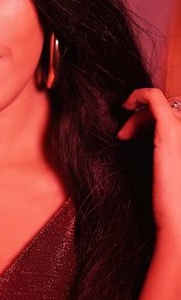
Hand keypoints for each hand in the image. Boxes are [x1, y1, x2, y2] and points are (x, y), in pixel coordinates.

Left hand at [117, 88, 180, 241]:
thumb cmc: (176, 205)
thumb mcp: (172, 170)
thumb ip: (169, 150)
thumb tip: (151, 138)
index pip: (180, 116)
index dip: (156, 120)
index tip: (136, 135)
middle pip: (171, 110)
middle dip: (146, 118)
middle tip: (126, 136)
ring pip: (162, 105)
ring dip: (140, 115)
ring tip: (124, 136)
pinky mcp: (170, 131)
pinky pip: (153, 98)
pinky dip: (139, 95)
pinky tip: (125, 106)